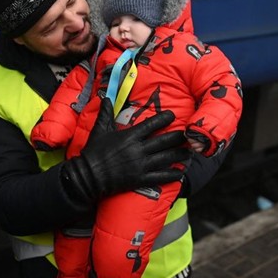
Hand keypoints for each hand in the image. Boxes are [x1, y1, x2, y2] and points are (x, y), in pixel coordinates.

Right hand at [61, 98, 190, 202]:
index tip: (173, 116)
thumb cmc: (93, 152)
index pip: (151, 125)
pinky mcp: (140, 179)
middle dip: (177, 138)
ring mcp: (141, 165)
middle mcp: (138, 150)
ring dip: (179, 155)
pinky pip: (160, 177)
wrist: (89, 176)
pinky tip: (180, 174)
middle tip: (188, 135)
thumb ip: (105, 113)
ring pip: (165, 159)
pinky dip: (171, 175)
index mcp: (129, 136)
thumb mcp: (99, 130)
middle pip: (163, 142)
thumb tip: (105, 97)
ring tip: (188, 152)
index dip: (164, 119)